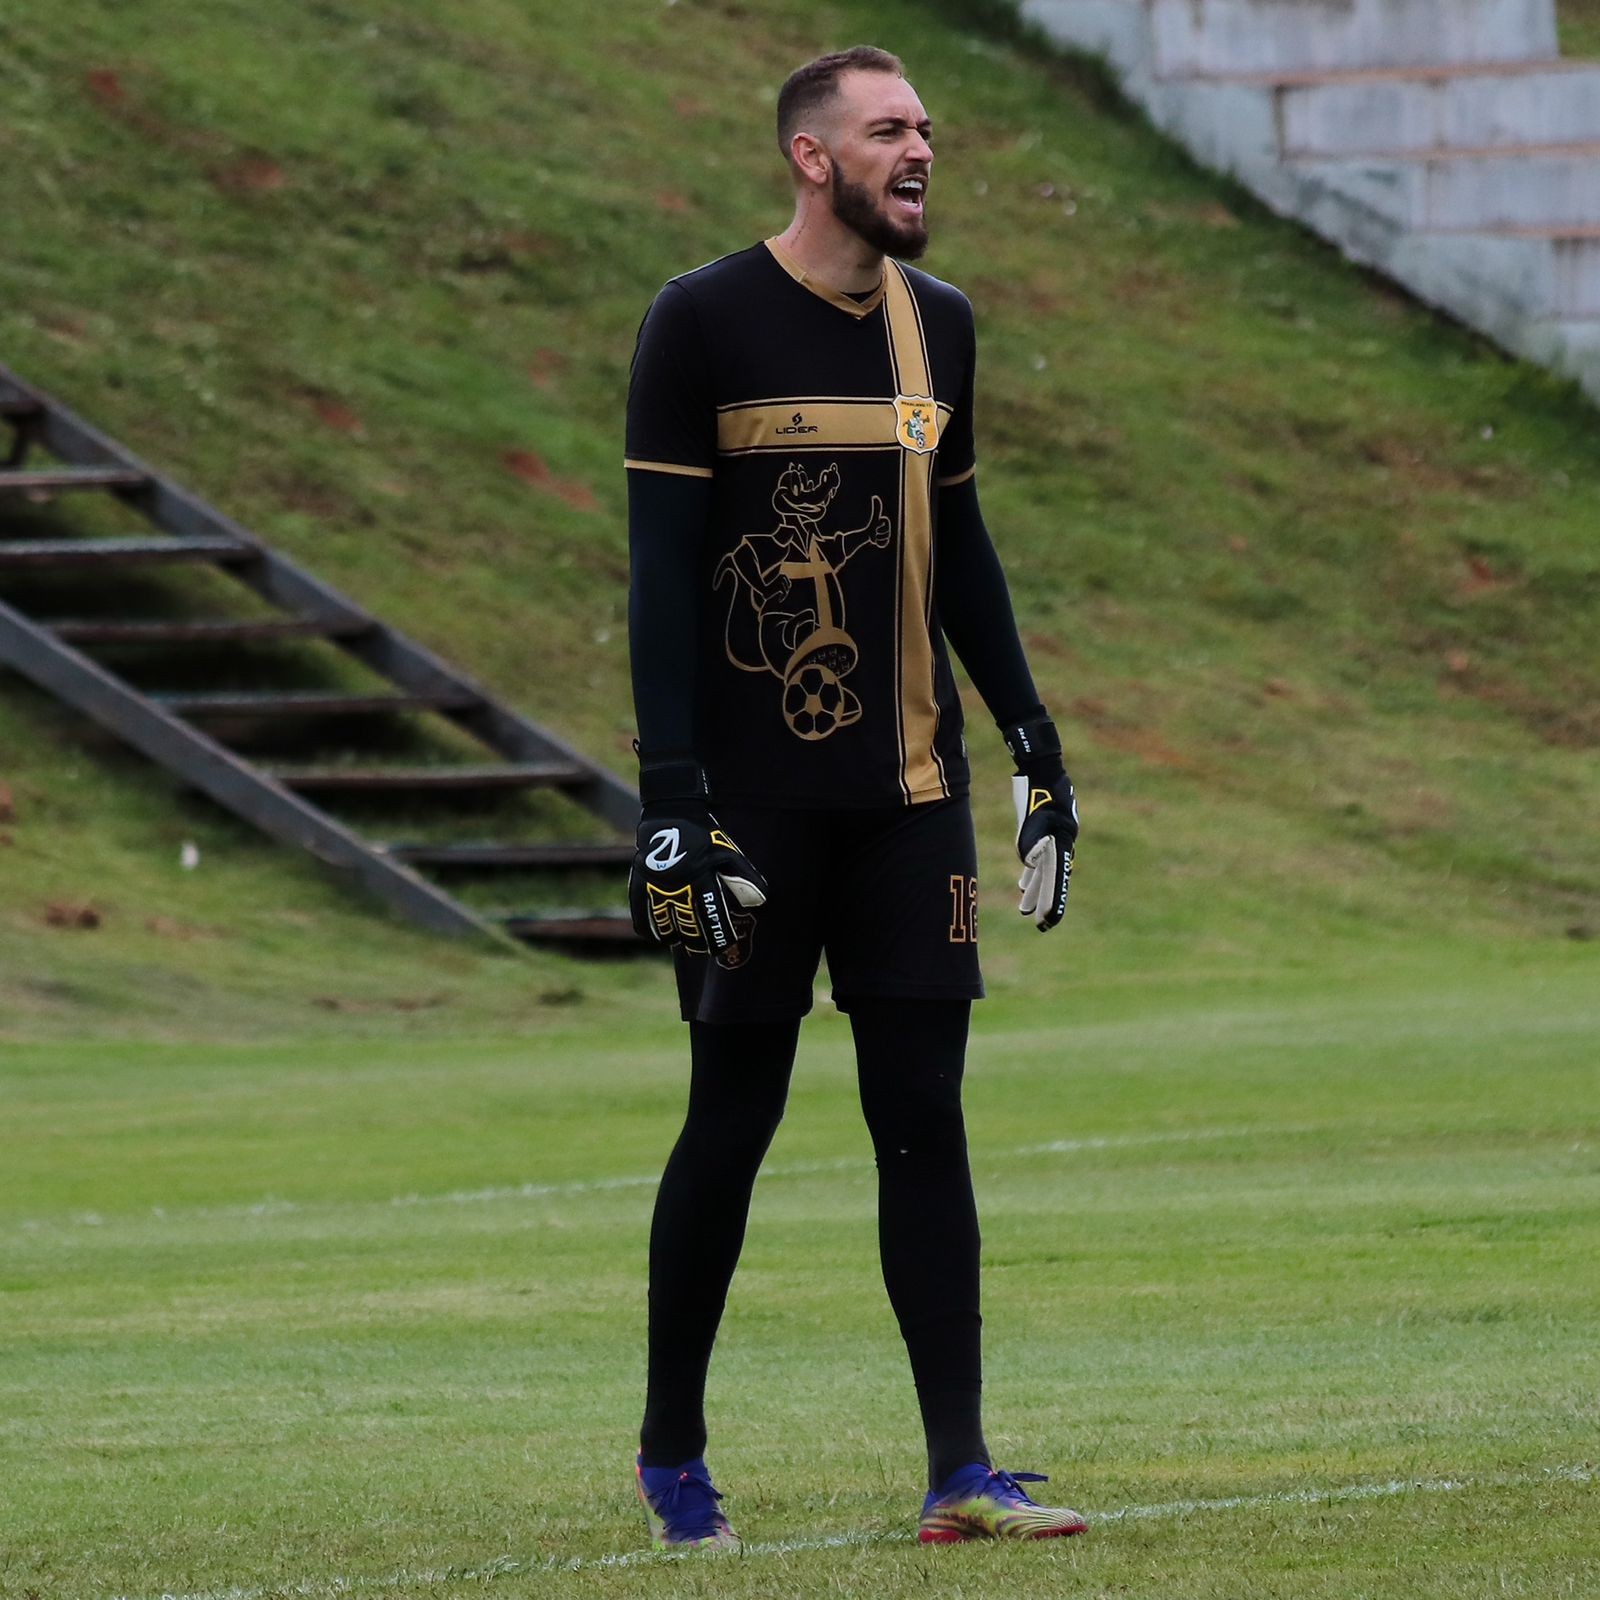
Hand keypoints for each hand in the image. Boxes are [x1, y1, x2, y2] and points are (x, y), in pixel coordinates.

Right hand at [628, 812, 768, 958]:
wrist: (670, 812)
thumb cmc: (703, 836)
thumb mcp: (728, 852)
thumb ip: (744, 877)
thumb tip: (760, 901)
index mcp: (702, 878)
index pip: (711, 918)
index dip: (718, 938)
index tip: (722, 950)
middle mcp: (678, 886)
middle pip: (688, 927)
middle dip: (697, 942)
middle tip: (703, 947)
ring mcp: (656, 886)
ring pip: (664, 926)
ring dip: (675, 938)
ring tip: (682, 941)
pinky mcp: (639, 883)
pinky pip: (641, 916)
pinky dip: (649, 929)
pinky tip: (658, 935)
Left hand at [1012, 773, 1077, 931]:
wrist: (1040, 768)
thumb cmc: (1035, 788)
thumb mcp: (1031, 814)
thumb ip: (1031, 839)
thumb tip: (1030, 862)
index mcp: (1061, 840)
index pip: (1058, 877)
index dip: (1054, 900)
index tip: (1049, 920)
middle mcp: (1061, 843)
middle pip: (1053, 879)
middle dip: (1046, 902)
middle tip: (1041, 925)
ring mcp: (1054, 839)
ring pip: (1044, 871)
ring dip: (1035, 890)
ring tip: (1025, 909)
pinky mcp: (1044, 833)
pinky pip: (1038, 858)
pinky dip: (1031, 872)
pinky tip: (1024, 884)